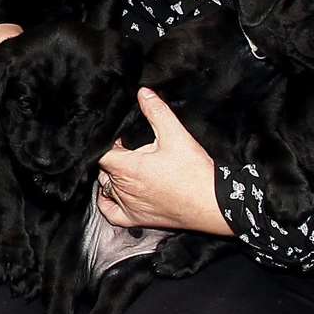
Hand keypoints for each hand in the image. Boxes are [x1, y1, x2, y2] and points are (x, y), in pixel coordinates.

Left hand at [95, 88, 233, 235]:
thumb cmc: (194, 172)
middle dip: (113, 158)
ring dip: (113, 177)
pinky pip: (112, 214)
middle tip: (129, 151)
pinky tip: (116, 194)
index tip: (119, 139)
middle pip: (103, 170)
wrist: (213, 203)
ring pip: (107, 188)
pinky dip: (108, 203)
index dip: (106, 144)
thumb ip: (157, 112)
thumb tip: (143, 93)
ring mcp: (128, 205)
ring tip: (130, 168)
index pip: (100, 153)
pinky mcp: (137, 219)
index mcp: (126, 167)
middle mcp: (122, 188)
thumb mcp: (175, 135)